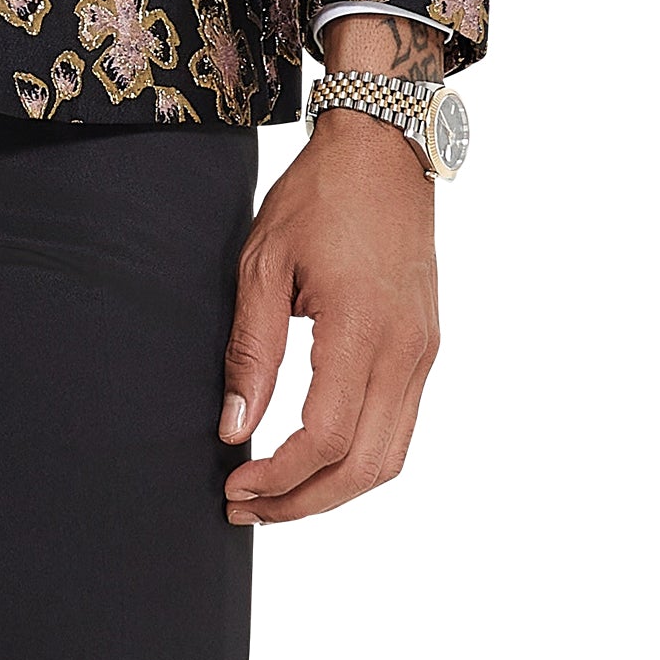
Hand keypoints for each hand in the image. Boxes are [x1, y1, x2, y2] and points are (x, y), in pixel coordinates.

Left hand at [219, 80, 443, 528]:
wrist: (385, 151)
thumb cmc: (318, 198)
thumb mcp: (262, 265)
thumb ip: (251, 352)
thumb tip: (234, 429)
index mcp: (363, 328)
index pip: (327, 437)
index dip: (279, 476)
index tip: (235, 486)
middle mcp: (405, 350)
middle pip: (365, 467)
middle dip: (303, 502)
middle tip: (247, 509)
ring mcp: (423, 353)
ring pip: (390, 458)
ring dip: (333, 490)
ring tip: (275, 496)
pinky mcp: (426, 349)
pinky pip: (400, 428)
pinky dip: (358, 460)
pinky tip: (313, 459)